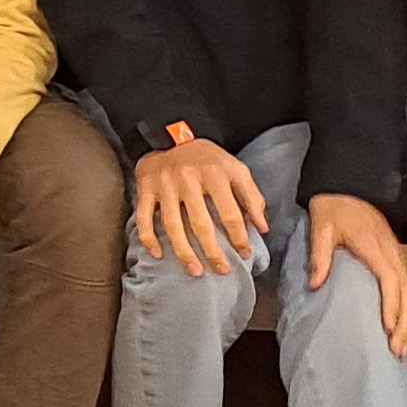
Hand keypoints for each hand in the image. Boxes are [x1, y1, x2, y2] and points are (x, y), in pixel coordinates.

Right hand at [129, 129, 266, 278]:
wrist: (169, 135)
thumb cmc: (207, 158)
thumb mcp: (236, 169)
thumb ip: (252, 196)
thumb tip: (262, 227)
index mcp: (214, 174)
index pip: (230, 213)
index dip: (239, 236)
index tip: (244, 254)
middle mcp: (187, 179)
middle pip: (200, 223)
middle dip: (212, 251)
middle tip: (222, 270)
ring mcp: (164, 185)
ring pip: (173, 225)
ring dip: (184, 252)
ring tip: (195, 271)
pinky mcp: (145, 189)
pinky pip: (144, 217)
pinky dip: (149, 238)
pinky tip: (158, 254)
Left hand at [304, 190, 406, 358]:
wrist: (348, 187)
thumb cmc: (333, 207)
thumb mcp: (321, 227)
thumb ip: (320, 254)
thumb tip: (315, 284)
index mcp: (376, 248)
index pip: (389, 281)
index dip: (391, 305)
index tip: (387, 328)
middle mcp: (393, 255)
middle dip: (405, 323)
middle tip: (397, 351)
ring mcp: (398, 257)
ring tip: (402, 348)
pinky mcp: (396, 260)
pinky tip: (404, 328)